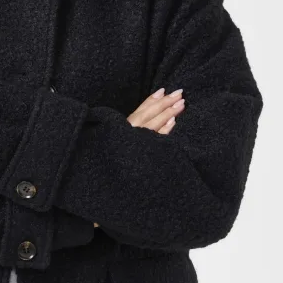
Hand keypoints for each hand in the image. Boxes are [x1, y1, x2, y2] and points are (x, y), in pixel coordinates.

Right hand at [93, 87, 184, 227]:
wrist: (101, 192)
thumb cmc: (108, 165)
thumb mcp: (116, 143)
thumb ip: (128, 131)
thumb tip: (141, 120)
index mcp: (120, 130)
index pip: (139, 111)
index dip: (150, 100)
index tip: (163, 90)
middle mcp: (126, 135)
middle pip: (148, 115)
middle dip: (164, 103)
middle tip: (180, 93)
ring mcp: (133, 145)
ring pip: (152, 126)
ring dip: (167, 113)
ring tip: (181, 104)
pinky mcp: (140, 158)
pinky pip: (154, 142)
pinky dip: (164, 132)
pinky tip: (174, 123)